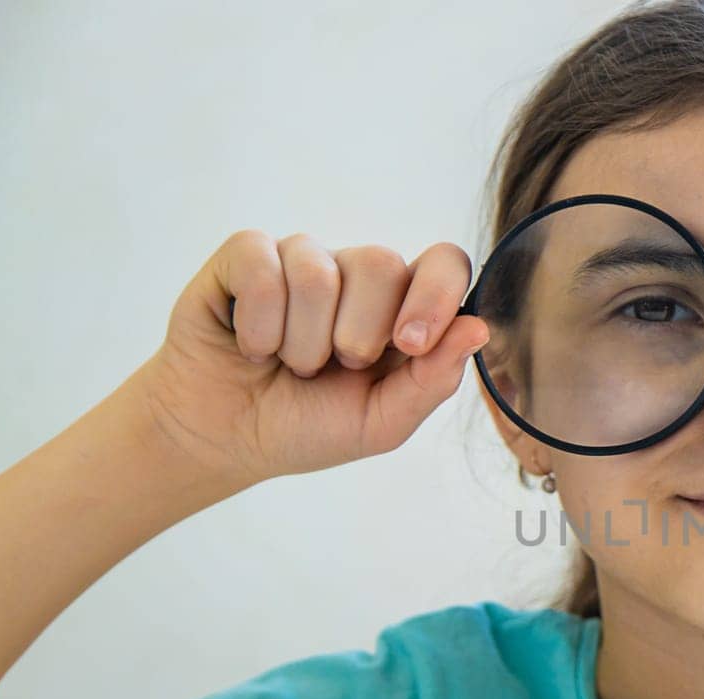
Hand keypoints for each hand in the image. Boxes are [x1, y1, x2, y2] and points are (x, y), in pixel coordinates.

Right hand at [134, 229, 489, 486]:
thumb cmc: (307, 426)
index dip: (434, 294)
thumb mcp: (381, 422)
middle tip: (331, 369)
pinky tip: (251, 345)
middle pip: (381, 262)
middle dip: (354, 335)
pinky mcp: (246, 254)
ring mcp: (302, 258)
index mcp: (401, 309)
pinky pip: (262, 267)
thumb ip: (433, 379)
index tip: (408, 344)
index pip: (444, 264)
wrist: (224, 439)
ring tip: (288, 363)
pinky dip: (257, 325)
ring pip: (318, 271)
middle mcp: (356, 275)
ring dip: (300, 342)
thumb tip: (479, 327)